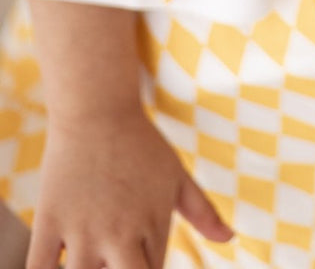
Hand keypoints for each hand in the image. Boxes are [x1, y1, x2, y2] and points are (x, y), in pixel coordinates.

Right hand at [27, 106, 231, 268]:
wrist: (97, 108)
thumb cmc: (141, 144)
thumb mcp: (176, 175)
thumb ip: (203, 211)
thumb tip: (229, 238)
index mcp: (153, 225)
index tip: (134, 260)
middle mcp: (121, 233)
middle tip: (115, 260)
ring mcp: (84, 229)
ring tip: (90, 260)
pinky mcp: (51, 221)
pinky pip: (39, 268)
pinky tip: (56, 266)